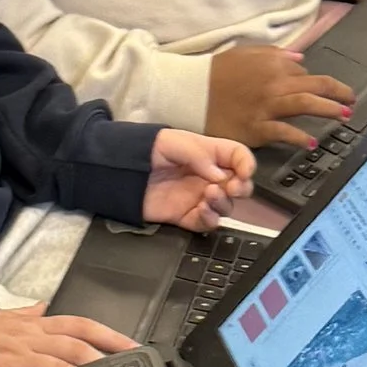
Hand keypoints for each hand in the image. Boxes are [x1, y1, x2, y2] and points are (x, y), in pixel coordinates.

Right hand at [0, 308, 133, 366]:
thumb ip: (26, 314)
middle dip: (103, 360)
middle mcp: (29, 340)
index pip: (80, 325)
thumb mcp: (3, 315)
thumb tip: (44, 306)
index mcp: (34, 325)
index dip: (109, 335)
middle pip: (74, 347)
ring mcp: (14, 359)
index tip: (134, 347)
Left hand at [142, 128, 259, 229]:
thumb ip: (199, 156)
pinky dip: (210, 219)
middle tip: (232, 187)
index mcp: (209, 154)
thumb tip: (221, 176)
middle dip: (241, 188)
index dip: (247, 165)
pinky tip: (202, 210)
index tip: (244, 173)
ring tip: (208, 195)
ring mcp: (198, 197)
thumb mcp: (174, 142)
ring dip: (224, 203)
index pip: (238, 157)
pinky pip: (207, 223)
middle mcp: (208, 177)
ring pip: (226, 206)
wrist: (119, 172)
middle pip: (239, 185)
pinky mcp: (186, 216)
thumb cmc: (146, 149)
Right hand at [205, 41, 357, 152]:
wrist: (191, 93)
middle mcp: (275, 84)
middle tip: (352, 101)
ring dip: (329, 110)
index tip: (326, 89)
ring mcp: (267, 107)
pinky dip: (300, 138)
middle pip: (316, 86)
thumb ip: (275, 54)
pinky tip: (311, 143)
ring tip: (344, 115)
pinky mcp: (257, 129)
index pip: (306, 73)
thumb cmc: (216, 73)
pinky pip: (284, 132)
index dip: (317, 81)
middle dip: (339, 93)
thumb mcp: (246, 53)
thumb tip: (301, 59)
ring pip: (306, 105)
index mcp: (273, 65)